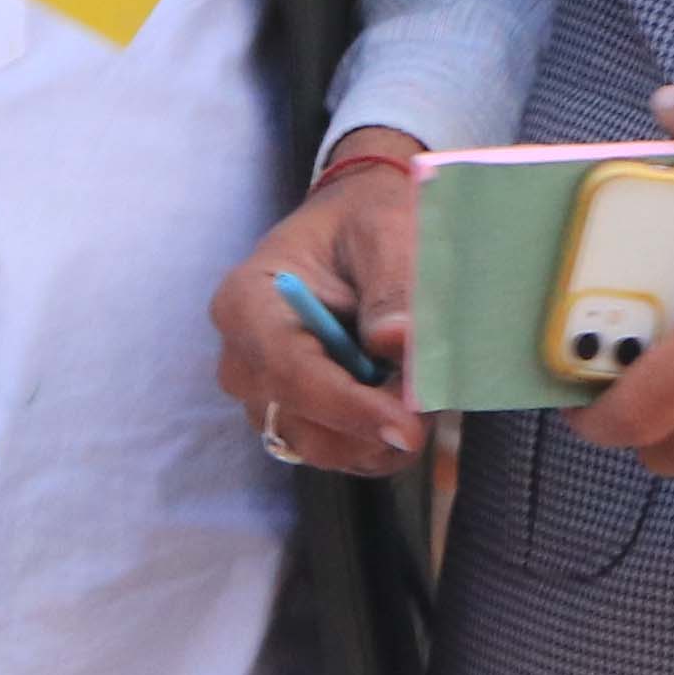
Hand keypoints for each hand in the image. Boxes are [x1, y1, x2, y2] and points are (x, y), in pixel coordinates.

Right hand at [207, 138, 424, 478]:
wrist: (359, 230)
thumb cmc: (367, 221)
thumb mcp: (387, 232)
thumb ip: (394, 287)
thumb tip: (396, 344)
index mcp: (247, 301)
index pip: (289, 372)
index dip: (349, 407)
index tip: (408, 426)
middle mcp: (243, 358)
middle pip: (300, 423)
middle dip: (371, 423)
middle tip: (429, 398)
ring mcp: (265, 395)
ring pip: (322, 447)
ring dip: (379, 434)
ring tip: (417, 386)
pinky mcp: (296, 418)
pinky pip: (340, 453)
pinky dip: (379, 440)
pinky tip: (402, 401)